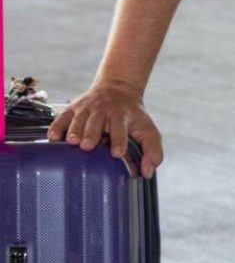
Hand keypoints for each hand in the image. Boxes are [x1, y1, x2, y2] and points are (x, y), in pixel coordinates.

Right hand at [48, 83, 163, 177]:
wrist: (118, 89)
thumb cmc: (133, 116)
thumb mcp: (149, 131)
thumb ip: (153, 152)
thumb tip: (147, 173)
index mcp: (123, 116)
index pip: (121, 128)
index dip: (119, 140)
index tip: (117, 153)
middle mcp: (104, 110)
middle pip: (96, 122)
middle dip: (92, 134)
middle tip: (87, 146)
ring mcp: (87, 108)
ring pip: (79, 119)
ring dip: (74, 130)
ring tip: (71, 142)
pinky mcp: (73, 108)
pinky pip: (63, 116)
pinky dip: (57, 126)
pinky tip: (53, 136)